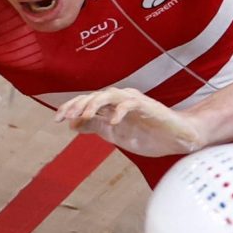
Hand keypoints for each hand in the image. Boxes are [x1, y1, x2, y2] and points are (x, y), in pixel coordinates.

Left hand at [54, 87, 204, 159]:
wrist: (176, 138)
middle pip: (95, 95)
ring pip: (109, 94)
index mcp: (111, 106)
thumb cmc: (147, 134)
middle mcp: (120, 99)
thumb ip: (95, 126)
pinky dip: (120, 111)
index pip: (87, 101)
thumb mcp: (115, 134)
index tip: (56, 118)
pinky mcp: (148, 106)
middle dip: (78, 104)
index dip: (71, 107)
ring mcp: (134, 101)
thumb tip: (72, 125)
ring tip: (84, 115)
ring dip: (95, 103)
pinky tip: (112, 121)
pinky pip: (131, 104)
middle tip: (65, 116)